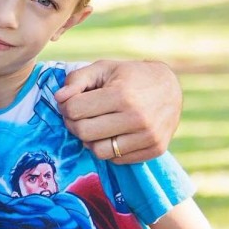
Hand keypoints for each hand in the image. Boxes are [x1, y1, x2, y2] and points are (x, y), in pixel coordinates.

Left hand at [54, 59, 181, 163]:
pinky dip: (108, 148)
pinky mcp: (155, 150)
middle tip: (77, 115)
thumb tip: (58, 98)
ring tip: (94, 125)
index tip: (70, 102)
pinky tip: (111, 133)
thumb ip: (77, 80)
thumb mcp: (102, 68)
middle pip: (84, 133)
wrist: (170, 86)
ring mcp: (148, 137)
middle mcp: (137, 118)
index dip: (66, 106)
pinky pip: (117, 160)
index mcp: (121, 95)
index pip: (75, 110)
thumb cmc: (130, 75)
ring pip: (99, 151)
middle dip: (73, 124)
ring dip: (89, 140)